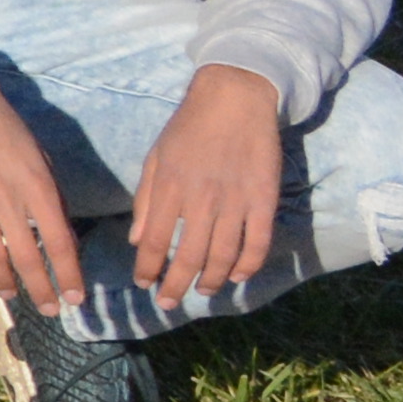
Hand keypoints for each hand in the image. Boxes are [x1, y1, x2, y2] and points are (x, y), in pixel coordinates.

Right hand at [0, 56, 84, 314]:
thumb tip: (62, 235)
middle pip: (28, 258)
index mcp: (39, 189)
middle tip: (49, 310)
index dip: (69, 275)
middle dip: (41, 290)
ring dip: (3, 283)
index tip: (75, 299)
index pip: (61, 243)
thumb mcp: (41, 158)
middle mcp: (9, 201)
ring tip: (10, 295)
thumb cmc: (5, 128)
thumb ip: (52, 197)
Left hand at [130, 63, 287, 306]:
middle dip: (175, 286)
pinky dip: (248, 266)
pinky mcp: (264, 200)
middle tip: (168, 302)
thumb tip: (138, 240)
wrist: (234, 99)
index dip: (148, 268)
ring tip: (201, 292)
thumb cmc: (188, 128)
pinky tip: (237, 277)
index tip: (144, 284)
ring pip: (223, 256)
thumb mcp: (156, 158)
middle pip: (187, 257)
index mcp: (169, 189)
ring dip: (210, 280)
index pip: (153, 242)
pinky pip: (258, 243)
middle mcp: (201, 200)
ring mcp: (235, 202)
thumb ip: (147, 201)